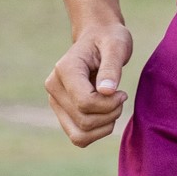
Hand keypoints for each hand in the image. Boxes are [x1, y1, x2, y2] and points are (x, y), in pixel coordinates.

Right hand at [45, 24, 132, 147]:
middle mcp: (54, 87)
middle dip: (110, 115)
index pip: (85, 102)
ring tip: (114, 106)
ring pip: (79, 135)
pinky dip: (97, 132)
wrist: (98, 38)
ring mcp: (55, 102)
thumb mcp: (117, 46)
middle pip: (84, 121)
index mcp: (65, 69)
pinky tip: (107, 114)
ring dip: (104, 126)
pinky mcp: (62, 112)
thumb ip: (112, 67)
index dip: (109, 104)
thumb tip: (107, 91)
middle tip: (121, 97)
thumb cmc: (109, 39)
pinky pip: (79, 137)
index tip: (122, 92)